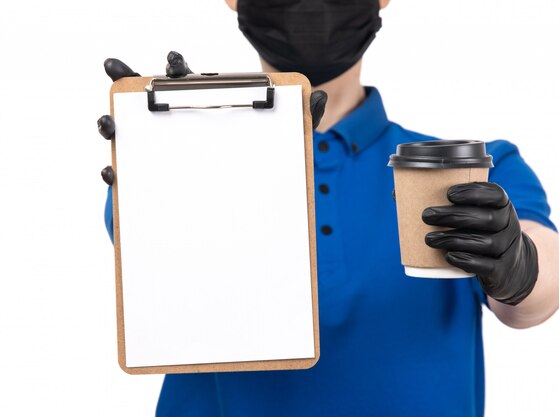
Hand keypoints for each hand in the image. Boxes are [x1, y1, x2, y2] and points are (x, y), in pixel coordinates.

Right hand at [96, 52, 326, 184]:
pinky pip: (130, 180)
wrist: (239, 213)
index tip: (173, 60)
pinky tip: (112, 173)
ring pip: (130, 136)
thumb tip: (318, 96)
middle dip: (132, 84)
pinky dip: (117, 175)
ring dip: (112, 125)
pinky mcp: (150, 188)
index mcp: (207, 115)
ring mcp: (160, 158)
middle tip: (117, 68)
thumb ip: (298, 121)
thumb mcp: (280, 145)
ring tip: (106, 123)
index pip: (190, 85)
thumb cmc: (256, 169)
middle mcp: (179, 132)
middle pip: (151, 103)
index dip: (179, 71)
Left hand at [422, 182, 537, 305]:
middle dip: (453, 216)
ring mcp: (507, 249)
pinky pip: (486, 265)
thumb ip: (445, 203)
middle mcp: (509, 225)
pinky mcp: (501, 271)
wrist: (512, 267)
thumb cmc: (481, 232)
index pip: (495, 194)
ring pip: (483, 242)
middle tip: (426, 216)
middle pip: (485, 218)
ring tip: (429, 239)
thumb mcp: (476, 216)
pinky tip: (448, 257)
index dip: (474, 192)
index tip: (449, 193)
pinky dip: (467, 261)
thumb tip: (397, 195)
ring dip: (453, 239)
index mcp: (502, 206)